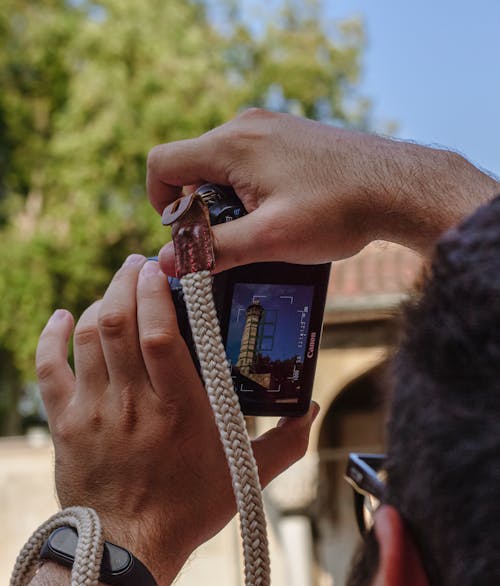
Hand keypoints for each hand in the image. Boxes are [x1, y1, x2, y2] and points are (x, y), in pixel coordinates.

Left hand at [36, 255, 317, 585]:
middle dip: (126, 282)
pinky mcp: (66, 423)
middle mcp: (132, 404)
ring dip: (99, 301)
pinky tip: (62, 317)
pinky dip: (52, 337)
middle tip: (139, 265)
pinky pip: (49, 369)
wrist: (127, 549)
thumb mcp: (246, 477)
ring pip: (88, 338)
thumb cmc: (189, 510)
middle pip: (118, 323)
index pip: (159, 334)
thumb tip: (313, 409)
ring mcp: (93, 411)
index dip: (157, 293)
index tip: (161, 269)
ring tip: (117, 285)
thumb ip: (285, 441)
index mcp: (179, 410)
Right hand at [147, 108, 498, 274]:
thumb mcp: (271, 239)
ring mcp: (270, 128)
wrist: (398, 187)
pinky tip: (278, 216)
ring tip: (257, 232)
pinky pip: (249, 162)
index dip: (159, 202)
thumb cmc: (337, 210)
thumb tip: (167, 263)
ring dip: (225, 201)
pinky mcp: (289, 137)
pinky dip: (248, 190)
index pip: (163, 164)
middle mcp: (246, 126)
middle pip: (192, 165)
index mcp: (232, 144)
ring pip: (221, 165)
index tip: (181, 234)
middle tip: (224, 241)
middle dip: (197, 207)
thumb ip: (215, 250)